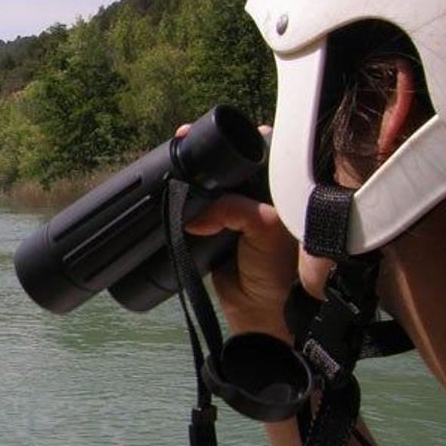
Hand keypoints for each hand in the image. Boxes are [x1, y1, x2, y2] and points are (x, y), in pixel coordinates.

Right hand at [177, 124, 298, 340]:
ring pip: (207, 188)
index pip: (255, 153)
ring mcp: (231, 215)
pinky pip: (193, 211)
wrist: (261, 312)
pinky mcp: (210, 232)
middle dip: (203, 157)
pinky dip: (180, 205)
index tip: (206, 133)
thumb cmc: (277, 268)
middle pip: (225, 168)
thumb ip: (233, 209)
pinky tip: (168, 194)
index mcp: (277, 190)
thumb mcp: (264, 226)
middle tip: (181, 143)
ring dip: (189, 179)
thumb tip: (193, 215)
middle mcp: (256, 197)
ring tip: (171, 161)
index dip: (233, 140)